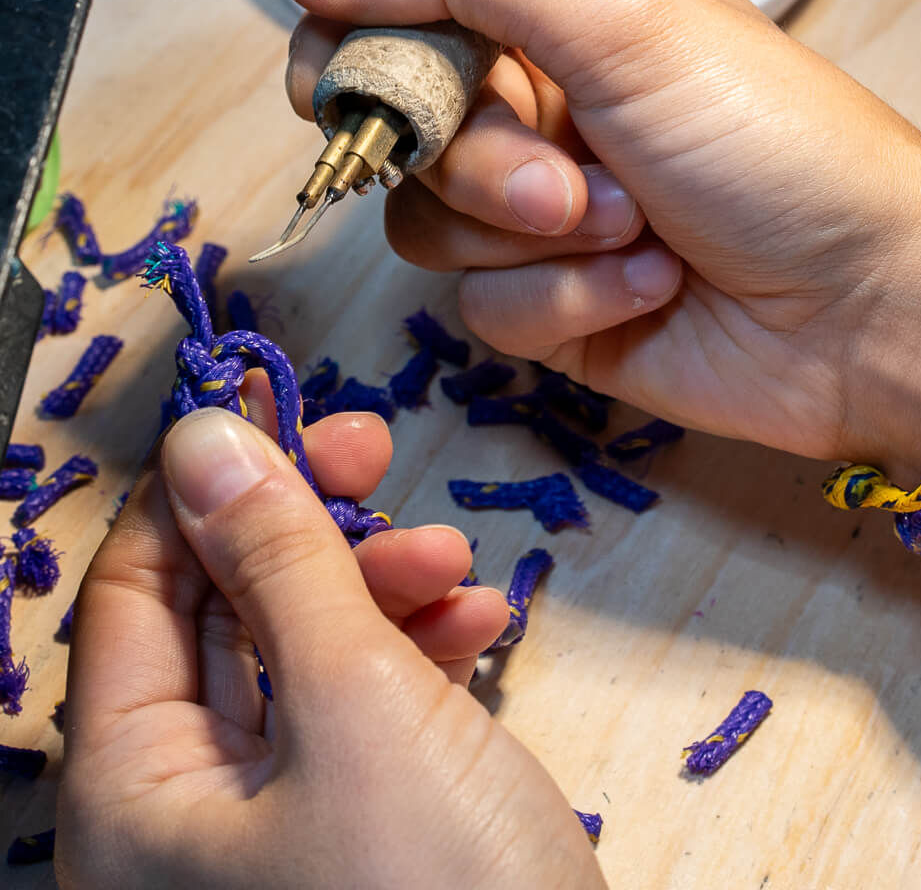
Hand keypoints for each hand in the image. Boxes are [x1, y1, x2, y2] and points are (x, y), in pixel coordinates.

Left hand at [57, 394, 602, 888]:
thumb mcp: (357, 706)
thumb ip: (279, 564)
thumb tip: (206, 435)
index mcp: (134, 790)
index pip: (136, 587)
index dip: (200, 481)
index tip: (270, 398)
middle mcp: (187, 809)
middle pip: (226, 614)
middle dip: (307, 528)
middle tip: (374, 450)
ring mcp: (278, 822)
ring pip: (307, 655)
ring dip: (380, 588)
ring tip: (455, 562)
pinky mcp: (359, 828)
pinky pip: (367, 711)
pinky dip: (418, 656)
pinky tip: (478, 628)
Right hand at [281, 0, 920, 466]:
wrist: (870, 307)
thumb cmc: (779, 146)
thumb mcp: (626, 19)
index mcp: (553, 15)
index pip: (392, 14)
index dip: (354, 54)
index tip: (346, 90)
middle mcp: (541, 110)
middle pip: (407, 137)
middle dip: (489, 167)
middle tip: (577, 179)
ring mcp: (544, 218)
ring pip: (434, 230)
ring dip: (538, 240)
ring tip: (640, 231)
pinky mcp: (556, 308)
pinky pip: (488, 311)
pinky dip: (569, 303)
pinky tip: (653, 288)